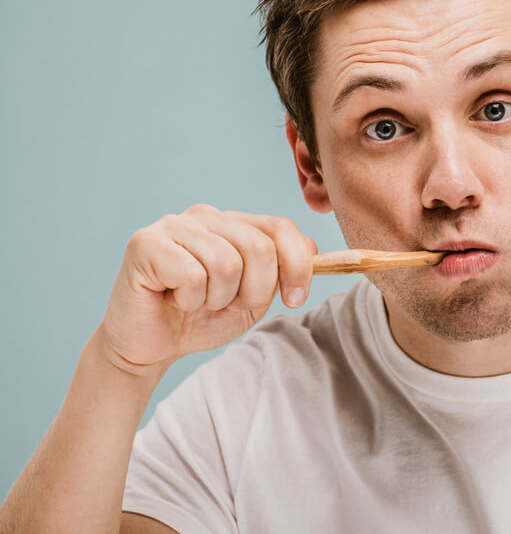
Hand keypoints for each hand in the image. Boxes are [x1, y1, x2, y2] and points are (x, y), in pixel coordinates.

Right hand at [97, 204, 316, 374]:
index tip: (295, 299)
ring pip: (226, 263)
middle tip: (229, 305)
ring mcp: (174, 225)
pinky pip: (192, 275)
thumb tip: (313, 248)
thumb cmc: (201, 318)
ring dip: (217, 299)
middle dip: (254, 291)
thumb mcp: (255, 297)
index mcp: (234, 223)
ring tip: (197, 302)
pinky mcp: (145, 243)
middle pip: (259, 247)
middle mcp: (205, 216)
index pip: (281, 228)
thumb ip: (283, 270)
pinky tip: (173, 299)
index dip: (298, 266)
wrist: (150, 346)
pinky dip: (189, 300)